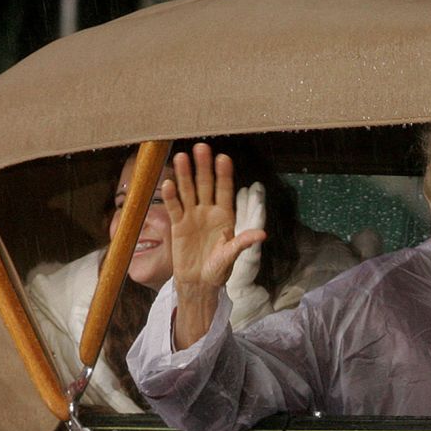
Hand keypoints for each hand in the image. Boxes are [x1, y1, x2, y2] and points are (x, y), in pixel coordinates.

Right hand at [163, 143, 267, 346]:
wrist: (199, 282)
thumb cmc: (218, 270)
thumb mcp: (231, 257)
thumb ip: (242, 243)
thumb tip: (262, 233)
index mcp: (225, 216)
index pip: (225, 191)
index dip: (224, 175)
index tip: (223, 158)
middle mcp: (209, 211)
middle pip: (206, 185)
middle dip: (204, 167)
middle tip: (201, 148)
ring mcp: (192, 216)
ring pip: (188, 191)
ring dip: (185, 175)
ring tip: (181, 157)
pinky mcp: (178, 224)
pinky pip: (174, 207)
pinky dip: (170, 197)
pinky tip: (168, 184)